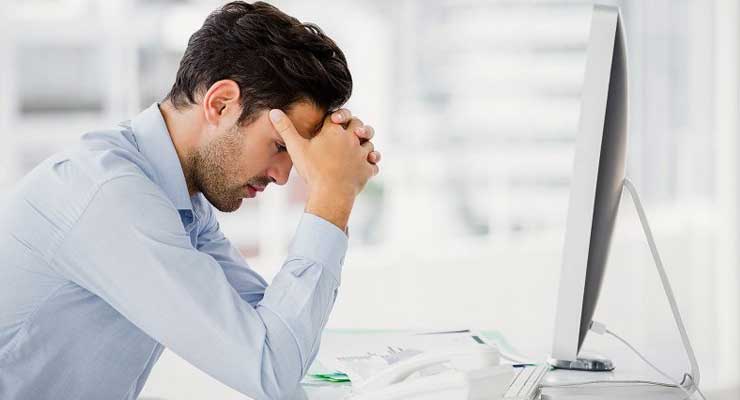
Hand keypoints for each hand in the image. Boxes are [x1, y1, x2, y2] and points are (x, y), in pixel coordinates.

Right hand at [269, 108, 378, 229]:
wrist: (330, 193)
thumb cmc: (312, 170)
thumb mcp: (296, 148)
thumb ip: (286, 129)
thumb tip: (273, 111)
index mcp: (334, 131)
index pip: (339, 116)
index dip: (336, 117)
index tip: (332, 122)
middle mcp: (351, 139)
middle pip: (359, 124)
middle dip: (355, 126)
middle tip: (349, 132)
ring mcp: (361, 154)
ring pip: (369, 143)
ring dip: (364, 145)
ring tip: (358, 149)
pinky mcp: (367, 170)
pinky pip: (373, 164)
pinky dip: (370, 164)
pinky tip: (365, 165)